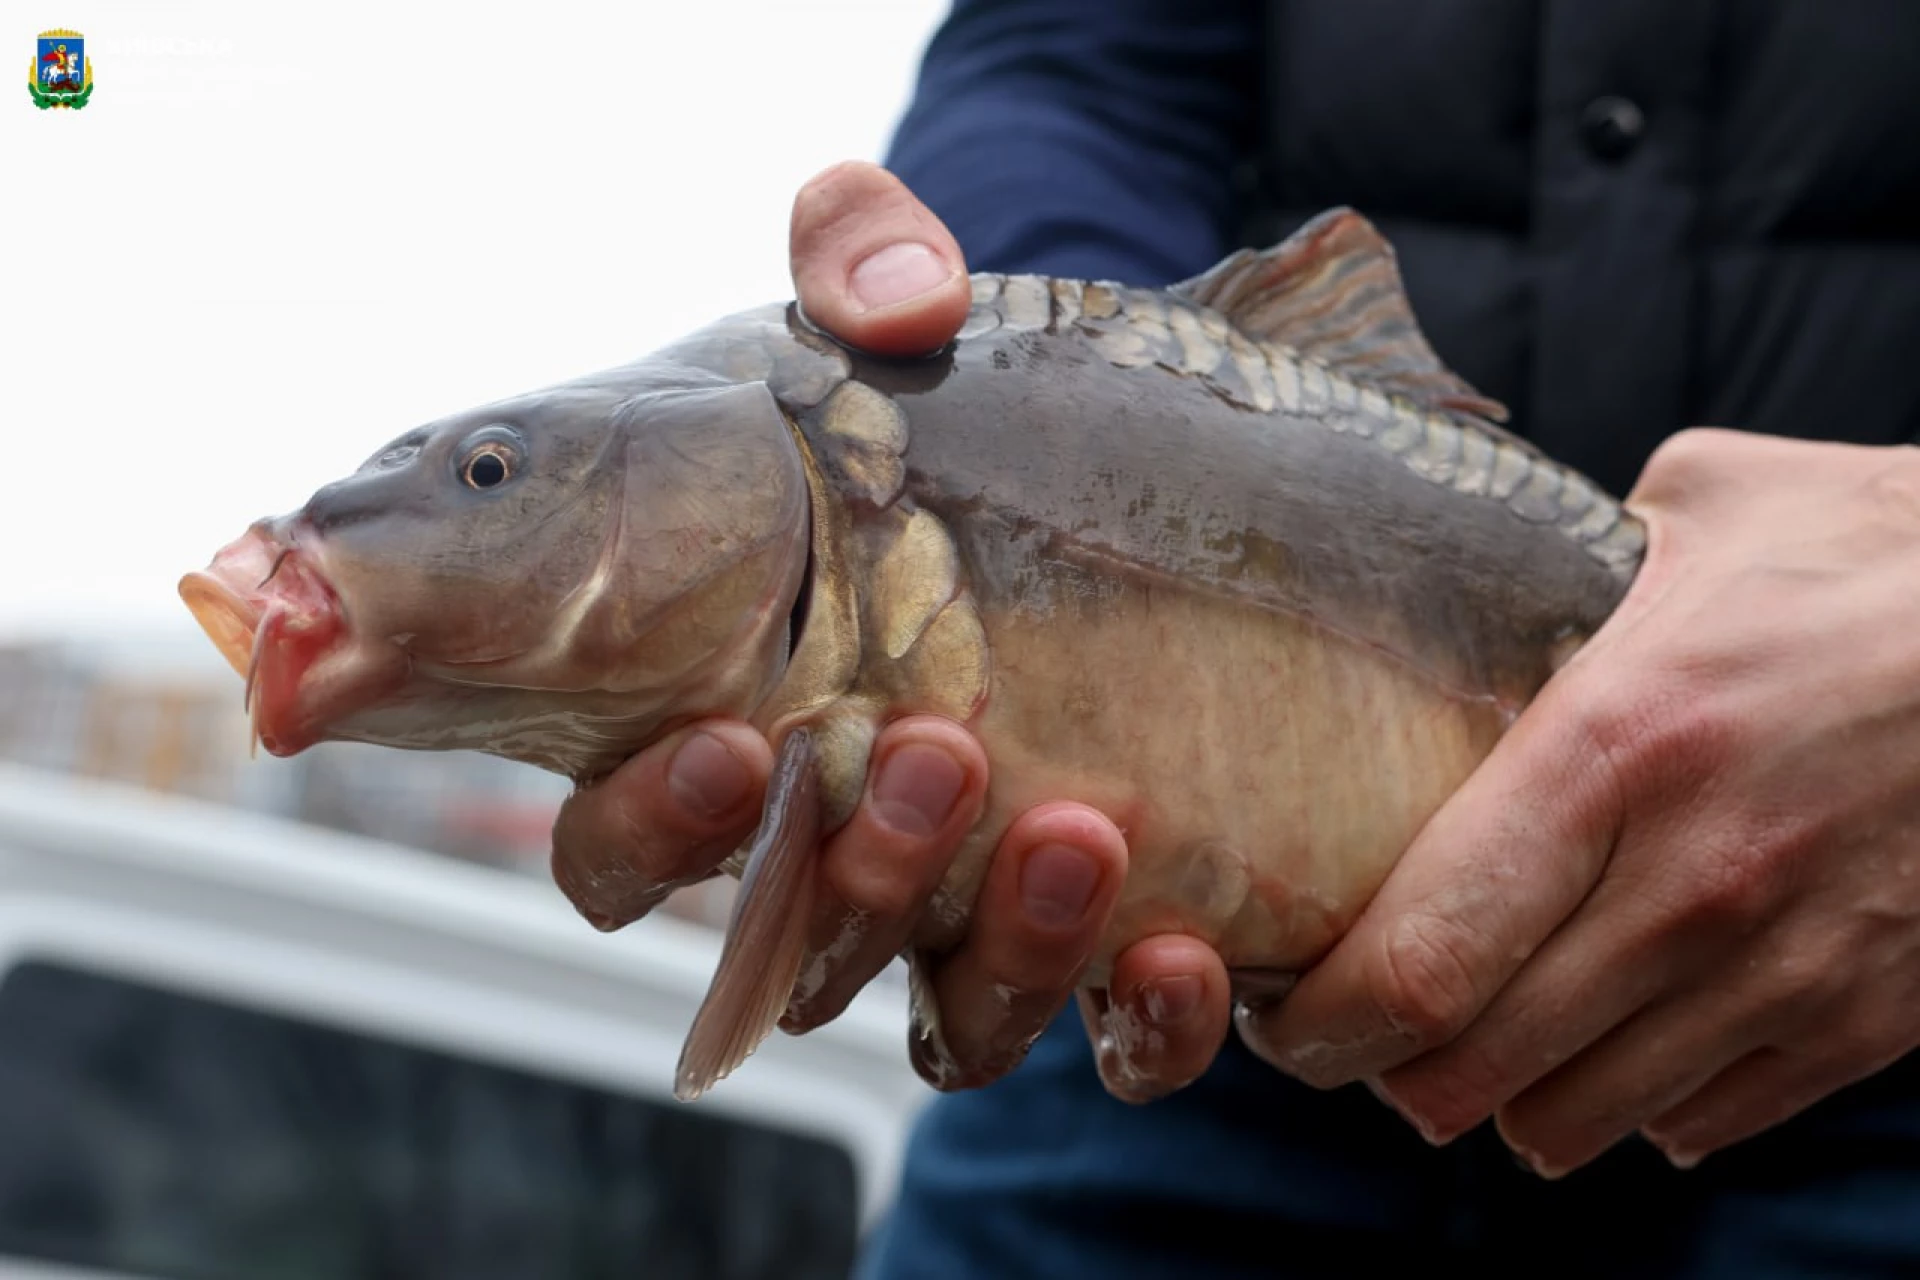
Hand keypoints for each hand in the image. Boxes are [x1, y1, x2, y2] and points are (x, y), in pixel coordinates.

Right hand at [549, 161, 1233, 1097]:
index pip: (620, 830)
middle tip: (937, 754)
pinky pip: (1098, 1041)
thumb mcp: (900, 320)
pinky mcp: (1099, 930)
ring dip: (996, 945)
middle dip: (843, 871)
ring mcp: (967, 899)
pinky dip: (1136, 1024)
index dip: (649, 821)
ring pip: (934, 1008)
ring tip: (1081, 829)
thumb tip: (891, 285)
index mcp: (719, 714)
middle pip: (776, 939)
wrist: (1120, 481)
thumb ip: (860, 259)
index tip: (731, 740)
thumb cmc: (946, 410)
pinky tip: (1183, 950)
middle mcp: (830, 833)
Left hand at [1236, 428, 1919, 1173]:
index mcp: (1619, 744)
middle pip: (1473, 1066)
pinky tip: (1609, 1033)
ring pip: (1574, 1118)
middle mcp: (1698, 880)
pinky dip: (1628, 1100)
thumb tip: (1438, 569)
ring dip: (1501, 1096)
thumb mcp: (1694, 513)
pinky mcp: (1871, 1021)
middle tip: (1354, 1029)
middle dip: (1384, 1069)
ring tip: (1475, 1034)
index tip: (1280, 1009)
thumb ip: (1546, 562)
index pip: (1422, 955)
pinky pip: (1696, 1124)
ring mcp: (1793, 967)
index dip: (1321, 1019)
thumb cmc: (1871, 553)